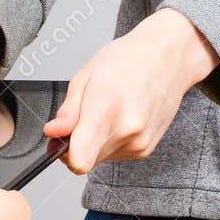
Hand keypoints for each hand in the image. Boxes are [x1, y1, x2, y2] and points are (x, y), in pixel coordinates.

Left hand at [43, 8, 218, 174]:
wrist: (166, 58)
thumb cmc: (127, 60)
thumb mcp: (86, 76)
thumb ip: (68, 112)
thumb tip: (52, 132)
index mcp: (107, 110)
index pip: (79, 161)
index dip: (63, 154)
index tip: (61, 139)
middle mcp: (127, 132)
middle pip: (86, 160)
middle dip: (77, 143)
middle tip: (84, 114)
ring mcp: (139, 143)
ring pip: (100, 158)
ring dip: (95, 141)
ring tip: (107, 109)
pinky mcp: (146, 149)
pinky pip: (115, 153)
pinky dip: (111, 139)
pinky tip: (120, 116)